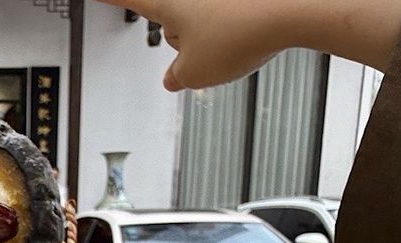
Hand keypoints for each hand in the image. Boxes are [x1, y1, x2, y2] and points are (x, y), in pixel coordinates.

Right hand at [101, 0, 400, 91]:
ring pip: (201, 25)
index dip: (108, 1)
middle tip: (202, 59)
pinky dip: (234, 34)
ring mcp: (215, 0)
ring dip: (210, 41)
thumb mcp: (195, 74)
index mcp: (168, 6)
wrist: (292, 11)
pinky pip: (228, 21)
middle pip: (172, 25)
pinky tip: (248, 41)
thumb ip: (177, 78)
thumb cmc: (242, 35)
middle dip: (183, 45)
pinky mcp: (240, 3)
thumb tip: (175, 78)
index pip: (127, 1)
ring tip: (232, 50)